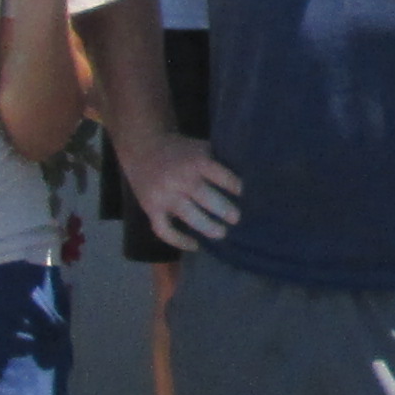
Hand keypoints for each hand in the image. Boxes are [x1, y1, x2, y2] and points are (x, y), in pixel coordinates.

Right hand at [125, 136, 242, 253]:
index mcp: (194, 160)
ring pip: (185, 214)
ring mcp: (163, 194)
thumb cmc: (181, 151)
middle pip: (202, 194)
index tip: (246, 194)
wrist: (142, 149)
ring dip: (205, 226)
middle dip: (222, 208)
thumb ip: (219, 161)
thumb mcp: (200, 148)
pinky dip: (178, 241)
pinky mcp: (151, 208)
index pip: (216, 172)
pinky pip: (163, 229)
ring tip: (222, 233)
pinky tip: (195, 245)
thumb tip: (252, 177)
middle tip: (236, 218)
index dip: (232, 183)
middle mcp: (178, 177)